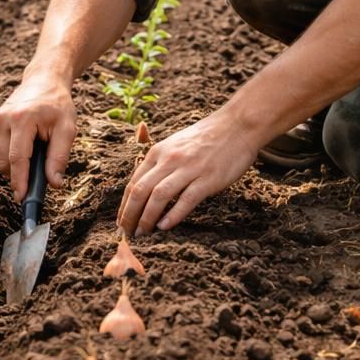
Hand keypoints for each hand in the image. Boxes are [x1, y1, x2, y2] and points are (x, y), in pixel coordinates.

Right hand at [0, 72, 75, 200]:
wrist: (43, 81)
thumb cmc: (57, 106)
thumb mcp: (67, 129)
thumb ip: (59, 157)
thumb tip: (54, 184)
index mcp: (22, 119)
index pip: (17, 158)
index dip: (20, 181)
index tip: (22, 198)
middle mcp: (2, 119)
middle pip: (6, 163)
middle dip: (20, 175)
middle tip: (40, 173)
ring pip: (0, 159)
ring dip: (16, 164)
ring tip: (35, 149)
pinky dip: (10, 154)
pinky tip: (24, 142)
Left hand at [117, 111, 259, 235]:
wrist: (238, 125)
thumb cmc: (207, 137)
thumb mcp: (175, 143)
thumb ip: (160, 162)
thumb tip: (145, 188)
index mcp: (158, 151)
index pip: (134, 183)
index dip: (125, 206)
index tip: (121, 223)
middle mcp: (169, 159)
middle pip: (140, 191)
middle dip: (130, 216)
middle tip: (127, 234)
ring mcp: (189, 168)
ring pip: (159, 196)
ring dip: (147, 218)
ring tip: (143, 233)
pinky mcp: (208, 178)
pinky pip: (186, 199)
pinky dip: (173, 215)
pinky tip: (164, 227)